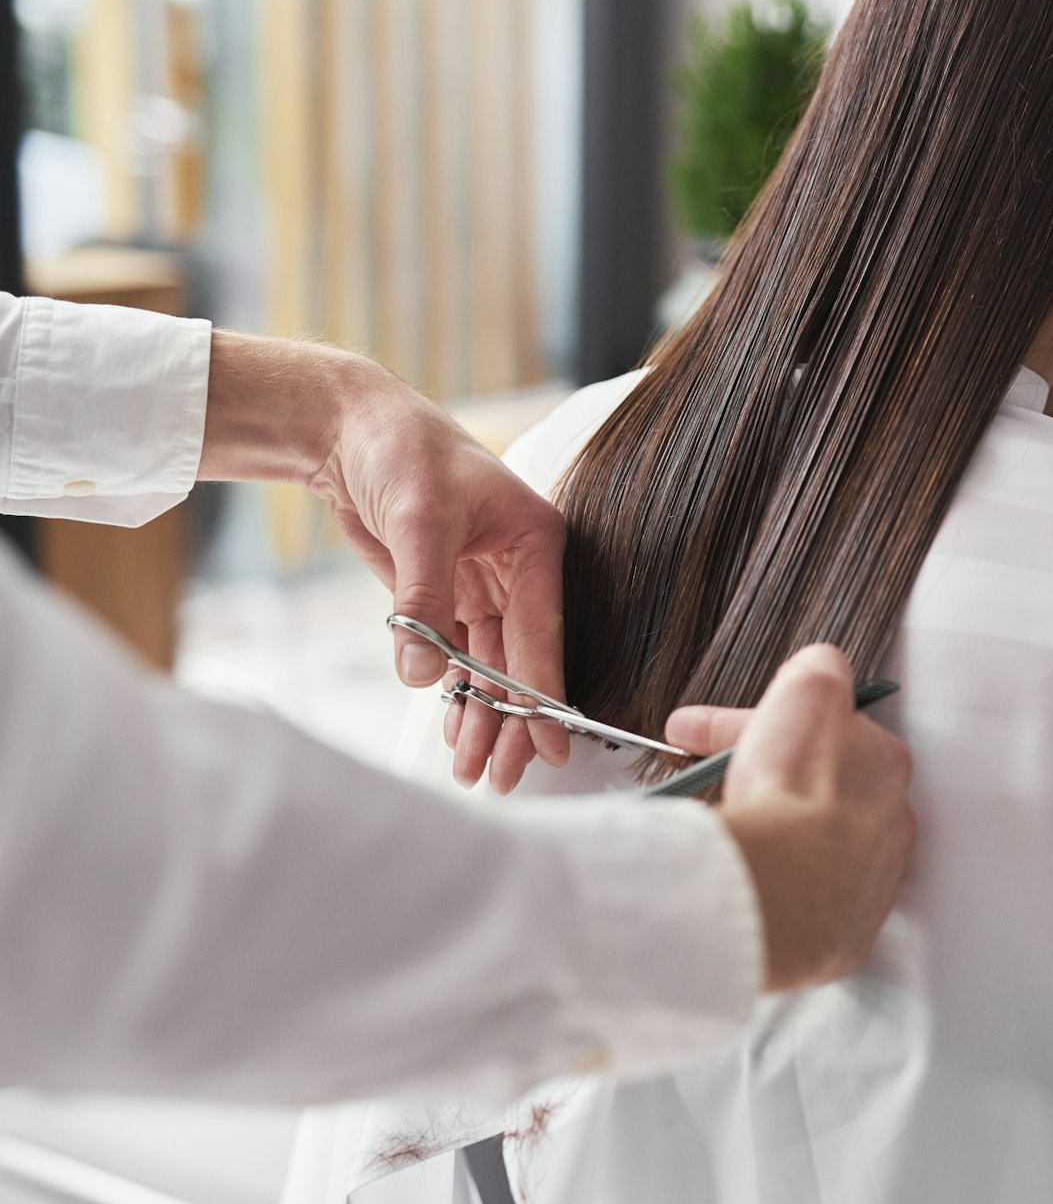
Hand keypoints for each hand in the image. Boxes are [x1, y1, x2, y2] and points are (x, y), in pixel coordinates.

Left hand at [199, 335, 568, 792]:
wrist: (348, 426)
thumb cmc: (402, 449)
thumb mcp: (417, 518)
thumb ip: (423, 599)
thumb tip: (420, 675)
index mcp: (536, 543)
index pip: (544, 632)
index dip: (543, 695)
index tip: (551, 748)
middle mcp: (519, 570)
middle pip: (521, 661)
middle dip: (509, 721)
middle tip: (498, 777)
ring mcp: (483, 585)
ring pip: (490, 667)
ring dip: (481, 717)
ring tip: (471, 771)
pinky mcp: (447, 595)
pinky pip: (458, 656)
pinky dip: (454, 695)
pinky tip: (453, 732)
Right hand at [667, 646, 916, 992]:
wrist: (776, 890)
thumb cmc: (790, 791)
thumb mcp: (806, 689)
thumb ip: (818, 668)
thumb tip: (822, 664)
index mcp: (886, 763)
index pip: (824, 732)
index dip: (762, 727)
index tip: (707, 735)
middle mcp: (890, 822)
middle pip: (822, 789)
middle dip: (773, 779)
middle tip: (718, 783)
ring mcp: (868, 882)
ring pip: (814, 845)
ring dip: (773, 833)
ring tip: (722, 830)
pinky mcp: (842, 932)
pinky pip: (806, 899)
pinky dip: (775, 884)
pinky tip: (746, 876)